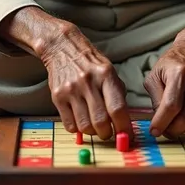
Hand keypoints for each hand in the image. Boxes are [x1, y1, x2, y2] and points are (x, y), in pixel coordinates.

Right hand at [40, 23, 132, 140]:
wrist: (63, 48)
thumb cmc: (91, 63)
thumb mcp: (109, 71)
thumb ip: (118, 94)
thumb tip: (125, 122)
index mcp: (106, 75)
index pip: (117, 108)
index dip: (124, 127)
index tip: (127, 137)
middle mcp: (88, 82)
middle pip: (101, 121)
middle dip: (107, 134)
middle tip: (108, 132)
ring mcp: (71, 90)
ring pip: (85, 126)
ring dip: (92, 132)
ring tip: (94, 126)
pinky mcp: (57, 97)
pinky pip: (70, 125)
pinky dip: (78, 129)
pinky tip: (80, 119)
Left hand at [144, 21, 184, 136]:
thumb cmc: (173, 65)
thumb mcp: (155, 75)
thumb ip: (155, 98)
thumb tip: (159, 122)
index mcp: (179, 73)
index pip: (171, 105)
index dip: (161, 122)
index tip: (154, 131)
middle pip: (184, 120)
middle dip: (171, 130)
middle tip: (165, 127)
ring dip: (183, 127)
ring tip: (178, 113)